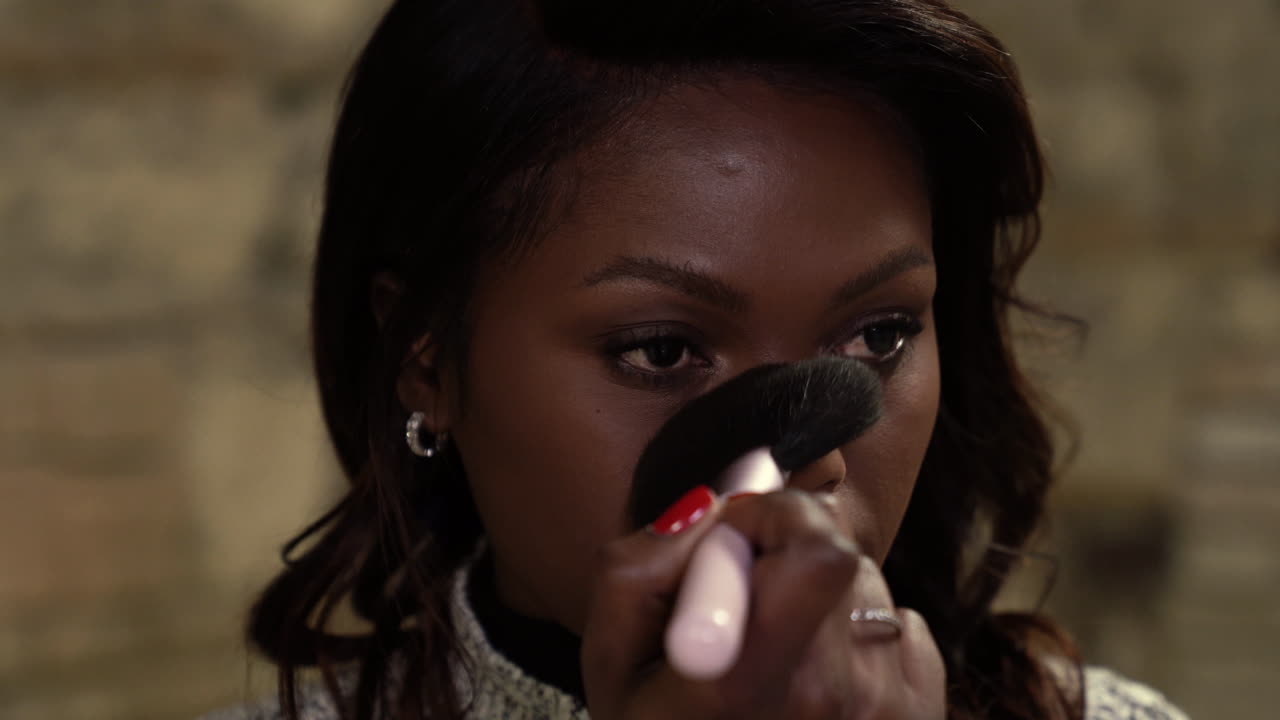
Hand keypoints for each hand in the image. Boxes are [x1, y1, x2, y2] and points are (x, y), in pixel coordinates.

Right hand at [581, 490, 944, 719]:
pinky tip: (821, 686)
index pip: (821, 550)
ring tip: (781, 660)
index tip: (741, 537)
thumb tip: (712, 512)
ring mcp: (885, 712)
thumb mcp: (611, 666)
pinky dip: (864, 641)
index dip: (780, 517)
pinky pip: (904, 630)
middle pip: (836, 555)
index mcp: (749, 679)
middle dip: (787, 559)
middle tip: (749, 608)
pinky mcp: (922, 717)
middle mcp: (830, 696)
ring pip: (868, 589)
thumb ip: (641, 570)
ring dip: (824, 602)